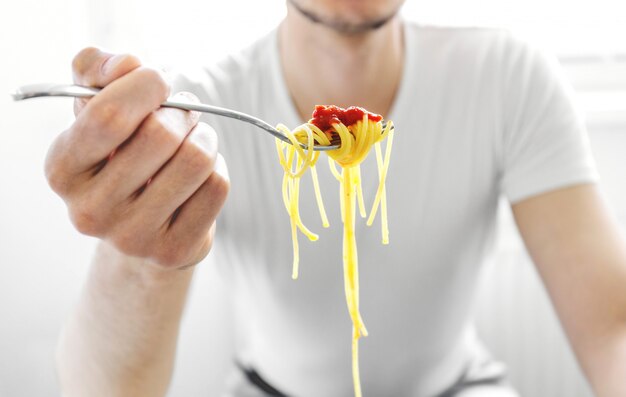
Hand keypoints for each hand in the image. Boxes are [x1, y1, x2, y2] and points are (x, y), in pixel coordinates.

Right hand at [45, 47, 228, 268]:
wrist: (139, 223)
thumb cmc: (119, 154)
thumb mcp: (95, 108)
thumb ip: (97, 71)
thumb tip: (126, 64)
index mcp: (62, 169)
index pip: (110, 115)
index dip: (146, 85)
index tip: (158, 82)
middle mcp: (90, 210)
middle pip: (162, 135)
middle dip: (182, 111)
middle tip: (183, 112)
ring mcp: (132, 236)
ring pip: (197, 159)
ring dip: (204, 136)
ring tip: (195, 137)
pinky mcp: (173, 251)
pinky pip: (217, 186)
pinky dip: (217, 167)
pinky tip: (200, 174)